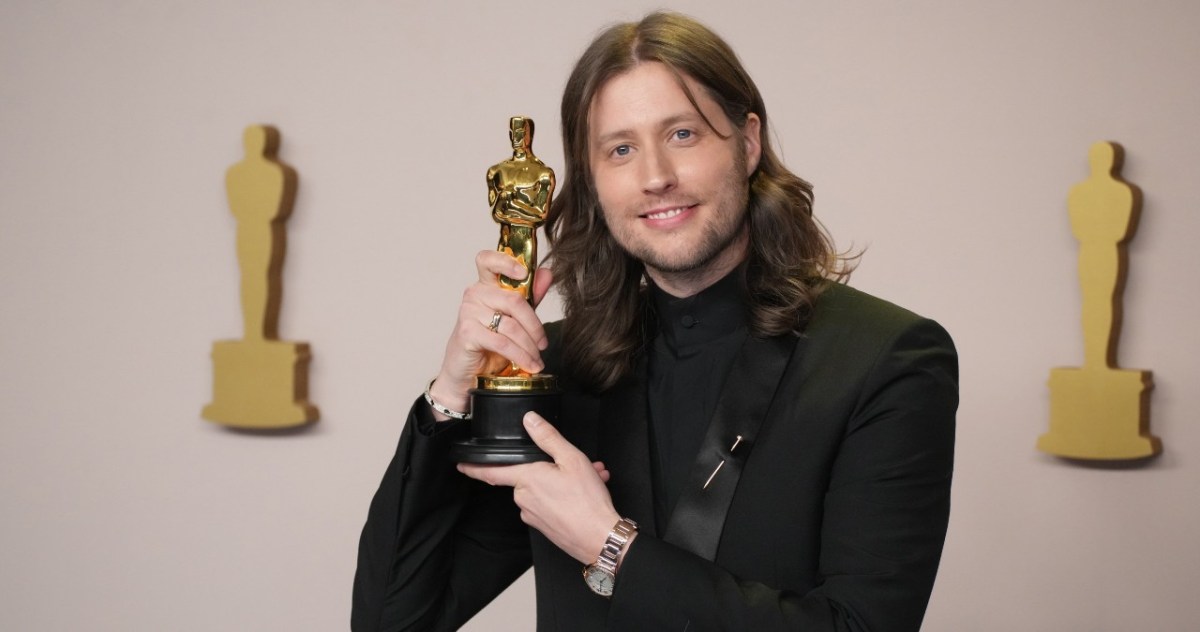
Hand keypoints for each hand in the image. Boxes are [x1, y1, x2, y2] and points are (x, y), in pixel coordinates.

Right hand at [428, 251, 553, 418]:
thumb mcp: (514, 319)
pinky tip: (529, 365)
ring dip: (529, 346)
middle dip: (535, 326)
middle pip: (514, 300)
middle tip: (543, 344)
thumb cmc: (488, 345)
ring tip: (537, 359)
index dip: (506, 262)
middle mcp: (474, 294)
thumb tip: (547, 273)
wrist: (466, 375)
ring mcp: (468, 312)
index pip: (488, 260)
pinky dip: (520, 356)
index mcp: (485, 285)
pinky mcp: (467, 333)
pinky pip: (502, 342)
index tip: (524, 272)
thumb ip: (529, 297)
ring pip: (511, 325)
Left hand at [458, 412, 619, 564]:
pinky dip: (563, 497)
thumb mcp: (571, 459)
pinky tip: (584, 495)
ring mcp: (532, 515)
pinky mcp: (543, 526)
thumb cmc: (588, 501)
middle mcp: (524, 498)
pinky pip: (548, 505)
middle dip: (551, 468)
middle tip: (577, 466)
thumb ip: (547, 437)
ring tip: (590, 480)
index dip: (474, 467)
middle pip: (529, 476)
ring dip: (562, 482)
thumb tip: (530, 420)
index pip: (492, 471)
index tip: (461, 464)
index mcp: (526, 479)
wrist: (600, 538)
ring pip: (542, 490)